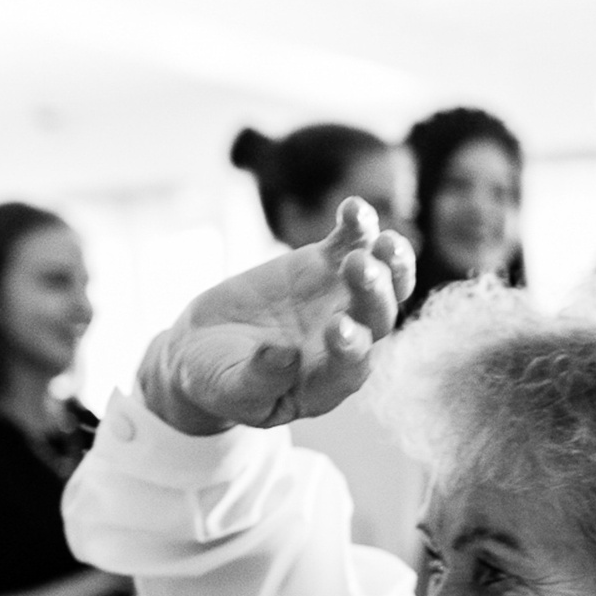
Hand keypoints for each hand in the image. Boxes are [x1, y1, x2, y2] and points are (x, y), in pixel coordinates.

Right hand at [137, 199, 414, 435]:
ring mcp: (342, 300)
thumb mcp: (232, 388)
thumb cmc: (221, 380)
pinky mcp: (326, 266)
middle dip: (374, 294)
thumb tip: (284, 357)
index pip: (351, 366)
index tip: (337, 328)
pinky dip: (358, 226)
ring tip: (383, 241)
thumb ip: (261, 378)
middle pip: (376, 318)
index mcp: (329, 382)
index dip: (350, 348)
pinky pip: (351, 243)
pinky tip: (354, 207)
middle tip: (360, 268)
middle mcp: (348, 342)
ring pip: (381, 281)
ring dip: (389, 262)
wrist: (206, 346)